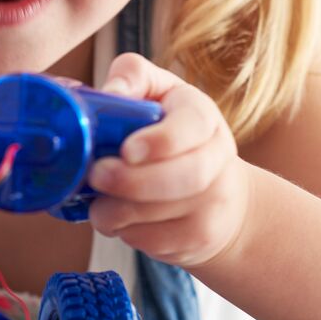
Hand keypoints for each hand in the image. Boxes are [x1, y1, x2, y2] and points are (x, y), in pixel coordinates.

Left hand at [85, 53, 250, 267]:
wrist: (224, 201)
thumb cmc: (175, 138)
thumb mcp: (160, 95)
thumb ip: (134, 78)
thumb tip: (109, 93)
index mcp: (204, 117)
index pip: (193, 126)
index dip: (161, 141)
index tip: (127, 149)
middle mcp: (218, 159)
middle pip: (185, 176)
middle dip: (132, 181)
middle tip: (97, 176)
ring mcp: (214, 204)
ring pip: (160, 214)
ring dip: (116, 210)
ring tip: (98, 201)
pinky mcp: (200, 239)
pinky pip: (154, 241)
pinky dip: (126, 232)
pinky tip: (120, 218)